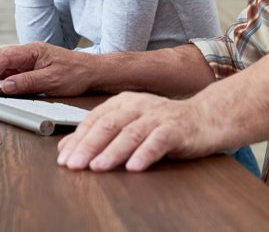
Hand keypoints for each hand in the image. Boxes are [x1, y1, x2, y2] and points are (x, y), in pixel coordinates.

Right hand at [0, 42, 93, 95]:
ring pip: (3, 66)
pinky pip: (11, 72)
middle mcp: (28, 53)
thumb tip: (6, 85)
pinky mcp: (31, 69)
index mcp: (33, 50)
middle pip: (0, 59)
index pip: (5, 57)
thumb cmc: (76, 73)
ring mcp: (29, 61)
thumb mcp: (52, 80)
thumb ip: (27, 82)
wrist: (92, 72)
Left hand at [56, 92, 219, 172]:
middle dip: (89, 146)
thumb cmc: (165, 123)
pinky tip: (134, 167)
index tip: (64, 157)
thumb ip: (101, 132)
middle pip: (109, 125)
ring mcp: (158, 116)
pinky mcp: (176, 129)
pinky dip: (145, 154)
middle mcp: (139, 105)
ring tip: (98, 167)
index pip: (96, 119)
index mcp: (125, 102)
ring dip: (112, 151)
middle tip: (74, 164)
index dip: (78, 138)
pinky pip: (158, 142)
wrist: (205, 118)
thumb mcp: (130, 124)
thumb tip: (67, 147)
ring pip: (131, 133)